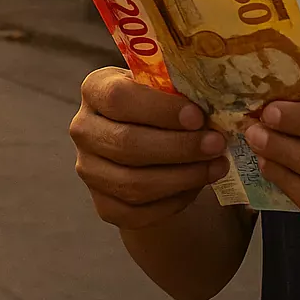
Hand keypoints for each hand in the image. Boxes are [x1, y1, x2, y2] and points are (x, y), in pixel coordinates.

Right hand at [70, 66, 230, 229]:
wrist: (145, 141)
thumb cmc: (159, 105)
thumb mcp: (163, 86)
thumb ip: (179, 90)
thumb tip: (214, 103)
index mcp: (95, 89)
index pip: (118, 98)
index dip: (159, 109)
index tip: (198, 117)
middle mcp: (83, 130)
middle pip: (126, 144)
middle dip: (178, 147)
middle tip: (217, 144)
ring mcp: (89, 171)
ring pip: (134, 184)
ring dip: (183, 177)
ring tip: (217, 166)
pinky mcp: (104, 205)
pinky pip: (139, 212)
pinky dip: (174, 201)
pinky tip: (198, 185)